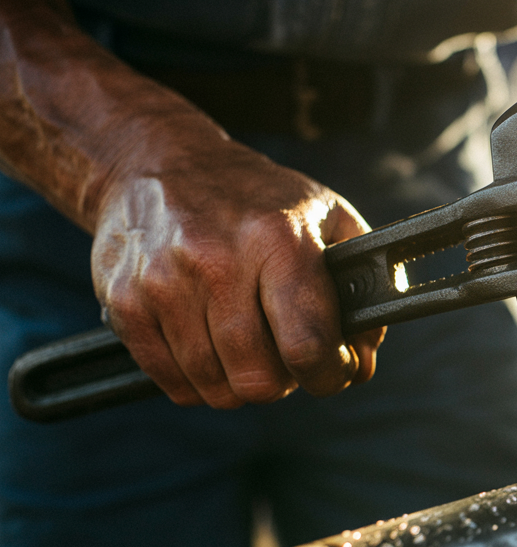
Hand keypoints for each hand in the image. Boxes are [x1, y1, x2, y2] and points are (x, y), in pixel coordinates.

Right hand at [91, 138, 383, 408]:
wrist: (159, 160)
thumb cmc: (257, 199)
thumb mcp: (326, 218)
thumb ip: (358, 290)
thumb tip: (361, 364)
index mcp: (279, 240)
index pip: (307, 344)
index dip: (328, 374)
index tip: (332, 371)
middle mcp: (219, 260)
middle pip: (259, 377)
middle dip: (282, 382)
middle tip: (283, 359)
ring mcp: (165, 282)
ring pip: (215, 387)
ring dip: (239, 385)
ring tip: (246, 351)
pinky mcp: (126, 301)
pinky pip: (171, 381)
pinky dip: (197, 383)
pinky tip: (209, 351)